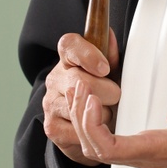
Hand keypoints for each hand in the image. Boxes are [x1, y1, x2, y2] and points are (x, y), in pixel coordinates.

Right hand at [43, 28, 121, 167]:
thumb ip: (111, 56)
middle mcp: (54, 79)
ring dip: (102, 115)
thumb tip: (110, 36)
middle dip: (107, 91)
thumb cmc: (102, 93)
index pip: (69, 45)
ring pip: (81, 108)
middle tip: (116, 97)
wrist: (88, 125)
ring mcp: (50, 103)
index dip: (87, 54)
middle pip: (80, 80)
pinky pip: (77, 129)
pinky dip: (93, 131)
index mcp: (67, 58)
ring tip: (107, 114)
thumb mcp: (111, 73)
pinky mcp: (51, 126)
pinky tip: (97, 127)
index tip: (104, 68)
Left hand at [70, 76, 166, 167]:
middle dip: (81, 119)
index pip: (112, 150)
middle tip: (80, 86)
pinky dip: (90, 121)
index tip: (92, 100)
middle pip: (95, 149)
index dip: (94, 127)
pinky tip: (88, 101)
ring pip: (95, 146)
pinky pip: (102, 140)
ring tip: (79, 89)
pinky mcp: (135, 145)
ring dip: (82, 119)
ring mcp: (137, 152)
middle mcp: (142, 156)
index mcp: (156, 151)